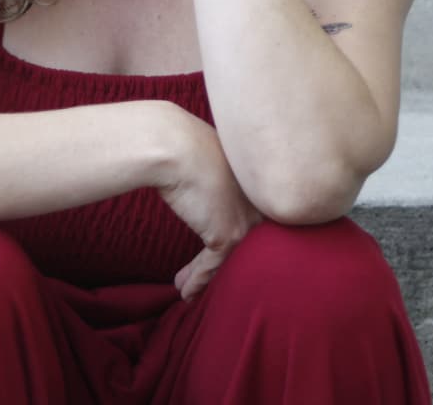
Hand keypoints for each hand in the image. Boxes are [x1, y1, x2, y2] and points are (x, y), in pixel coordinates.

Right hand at [158, 108, 260, 299]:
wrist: (173, 144)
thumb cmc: (182, 141)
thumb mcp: (207, 154)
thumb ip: (214, 170)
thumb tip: (201, 177)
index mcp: (255, 179)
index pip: (253, 213)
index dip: (239, 237)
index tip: (216, 246)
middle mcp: (258, 202)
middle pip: (249, 244)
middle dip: (229, 263)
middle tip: (207, 272)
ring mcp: (246, 219)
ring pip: (231, 258)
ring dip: (206, 276)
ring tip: (187, 286)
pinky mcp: (228, 235)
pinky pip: (213, 266)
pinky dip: (197, 280)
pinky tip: (184, 290)